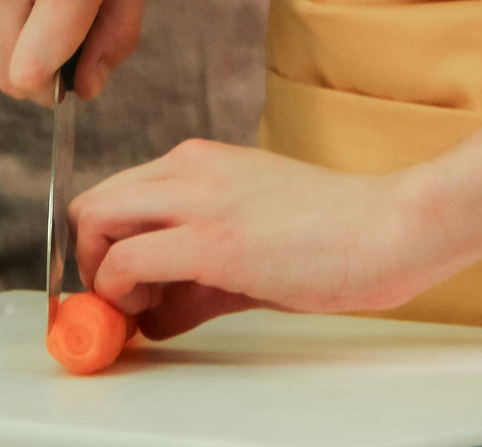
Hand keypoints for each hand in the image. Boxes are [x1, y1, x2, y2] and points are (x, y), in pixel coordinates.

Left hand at [71, 140, 421, 338]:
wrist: (392, 228)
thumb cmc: (337, 236)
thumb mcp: (250, 251)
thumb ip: (196, 283)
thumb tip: (155, 318)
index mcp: (199, 163)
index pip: (116, 195)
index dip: (103, 248)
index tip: (119, 290)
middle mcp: (188, 168)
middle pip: (92, 205)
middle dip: (89, 260)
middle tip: (118, 304)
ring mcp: (197, 199)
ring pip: (95, 222)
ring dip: (100, 275)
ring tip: (140, 310)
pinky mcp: (211, 240)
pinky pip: (126, 261)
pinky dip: (119, 293)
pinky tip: (152, 314)